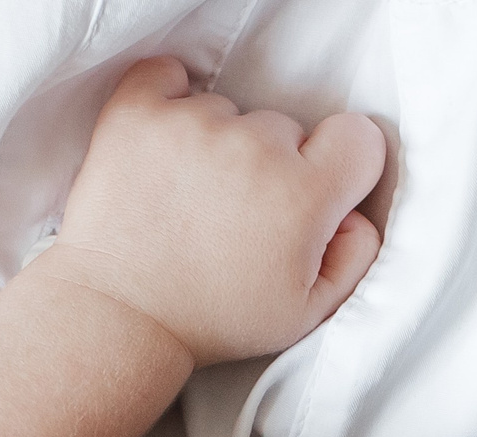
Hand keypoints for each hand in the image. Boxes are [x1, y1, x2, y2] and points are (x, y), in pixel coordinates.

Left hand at [42, 56, 384, 366]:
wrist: (119, 317)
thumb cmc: (213, 319)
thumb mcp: (306, 312)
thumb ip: (355, 256)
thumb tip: (355, 212)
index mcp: (303, 196)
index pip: (357, 137)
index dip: (340, 167)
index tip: (311, 193)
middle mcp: (254, 149)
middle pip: (286, 128)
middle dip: (270, 165)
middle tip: (233, 217)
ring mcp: (193, 125)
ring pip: (227, 111)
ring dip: (215, 144)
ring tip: (188, 201)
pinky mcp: (139, 113)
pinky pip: (166, 76)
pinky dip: (167, 101)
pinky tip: (164, 151)